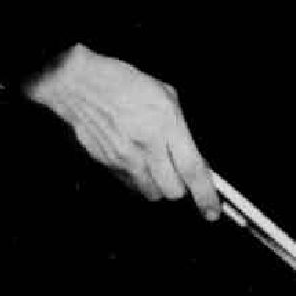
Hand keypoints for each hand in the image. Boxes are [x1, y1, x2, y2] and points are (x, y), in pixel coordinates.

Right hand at [23, 45, 219, 218]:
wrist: (82, 86)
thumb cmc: (125, 84)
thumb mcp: (166, 96)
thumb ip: (182, 128)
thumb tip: (195, 155)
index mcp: (166, 124)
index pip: (192, 170)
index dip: (205, 195)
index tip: (213, 211)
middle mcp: (147, 146)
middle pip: (172, 191)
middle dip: (182, 187)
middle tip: (181, 172)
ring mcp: (125, 159)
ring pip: (152, 193)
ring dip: (160, 186)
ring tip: (158, 165)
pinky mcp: (108, 166)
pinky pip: (131, 186)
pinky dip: (140, 181)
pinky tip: (138, 162)